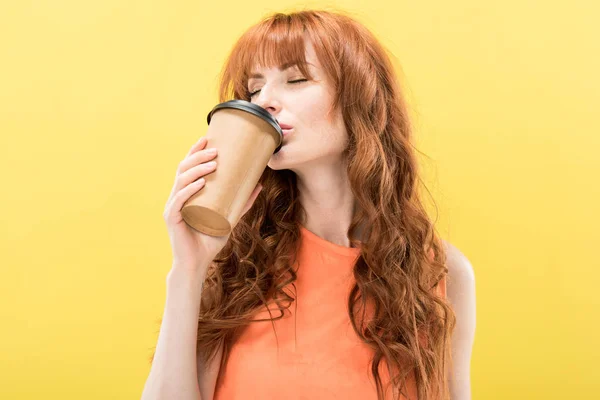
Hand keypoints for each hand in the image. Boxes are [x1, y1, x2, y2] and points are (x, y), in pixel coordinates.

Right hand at [163, 136, 262, 273]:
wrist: (197, 263)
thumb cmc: (210, 240)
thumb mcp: (231, 217)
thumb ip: (243, 201)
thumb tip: (259, 184)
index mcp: (186, 193)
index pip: (188, 167)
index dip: (195, 151)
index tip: (207, 138)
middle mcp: (176, 196)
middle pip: (183, 169)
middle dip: (198, 157)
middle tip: (215, 151)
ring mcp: (172, 207)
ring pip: (181, 181)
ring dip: (196, 170)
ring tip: (212, 164)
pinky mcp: (172, 219)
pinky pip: (179, 200)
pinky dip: (189, 189)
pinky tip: (200, 183)